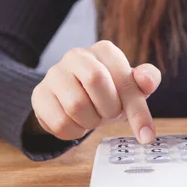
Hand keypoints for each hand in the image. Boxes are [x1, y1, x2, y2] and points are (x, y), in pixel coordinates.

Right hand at [31, 41, 159, 142]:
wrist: (79, 100)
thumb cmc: (111, 92)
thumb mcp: (133, 88)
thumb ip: (147, 80)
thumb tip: (147, 81)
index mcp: (104, 50)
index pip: (123, 78)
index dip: (137, 110)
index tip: (146, 136)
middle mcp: (76, 55)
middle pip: (95, 81)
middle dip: (109, 108)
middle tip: (110, 114)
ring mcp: (54, 73)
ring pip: (75, 105)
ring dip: (91, 121)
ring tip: (93, 116)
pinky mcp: (39, 94)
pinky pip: (59, 122)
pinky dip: (74, 132)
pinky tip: (78, 123)